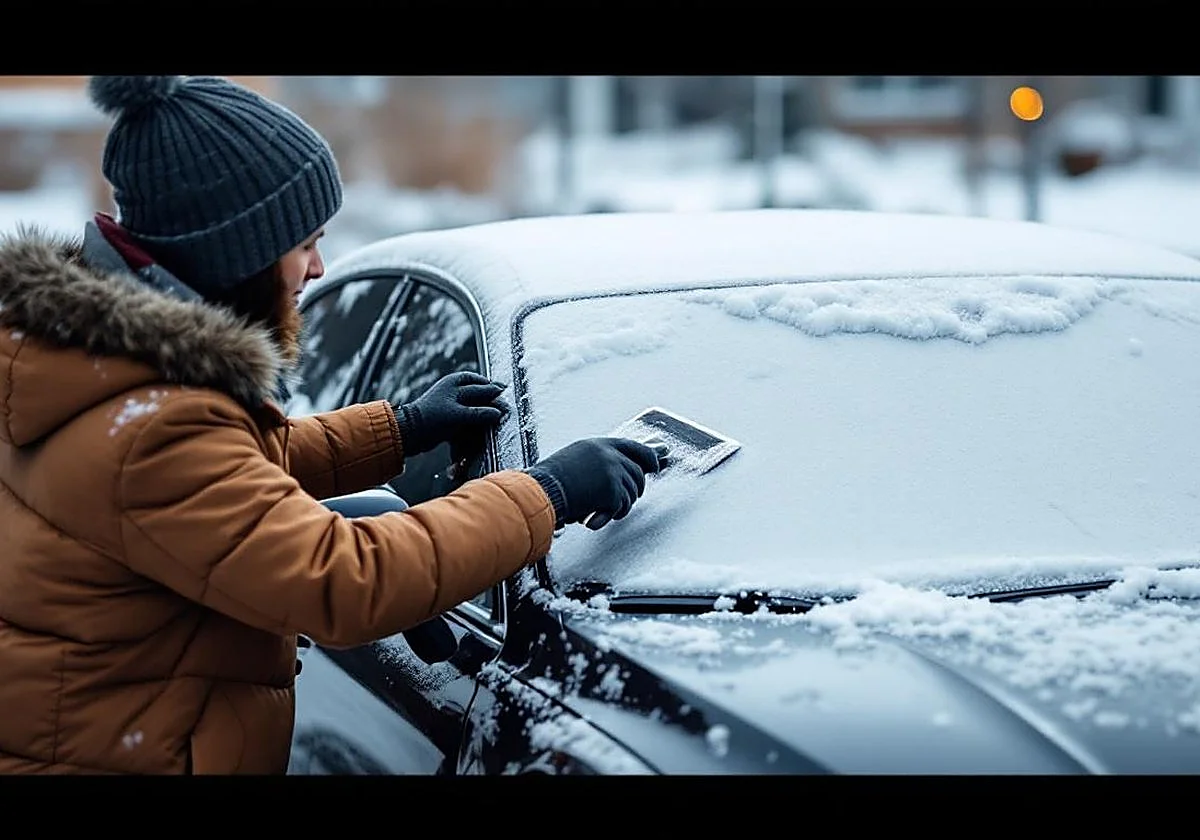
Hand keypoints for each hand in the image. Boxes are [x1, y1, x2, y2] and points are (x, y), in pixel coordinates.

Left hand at [395, 371, 509, 456]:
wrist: (410, 433)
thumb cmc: (431, 419)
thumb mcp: (458, 415)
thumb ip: (480, 413)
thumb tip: (498, 413)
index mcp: (456, 383)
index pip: (482, 387)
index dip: (495, 392)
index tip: (507, 395)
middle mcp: (454, 390)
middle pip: (479, 392)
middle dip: (491, 396)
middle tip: (505, 401)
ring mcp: (452, 403)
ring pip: (474, 402)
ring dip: (484, 407)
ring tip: (496, 412)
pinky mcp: (449, 416)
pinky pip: (467, 414)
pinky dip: (475, 418)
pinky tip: (483, 422)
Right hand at [526, 437, 666, 529]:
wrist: (542, 492)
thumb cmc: (550, 481)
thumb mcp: (574, 460)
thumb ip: (596, 463)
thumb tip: (613, 474)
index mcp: (599, 445)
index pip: (633, 447)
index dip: (648, 457)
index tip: (655, 465)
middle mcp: (610, 455)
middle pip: (637, 473)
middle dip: (633, 491)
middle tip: (622, 502)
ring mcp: (613, 472)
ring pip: (632, 493)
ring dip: (619, 506)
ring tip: (601, 510)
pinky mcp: (613, 491)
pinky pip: (622, 507)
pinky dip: (611, 515)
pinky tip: (596, 516)